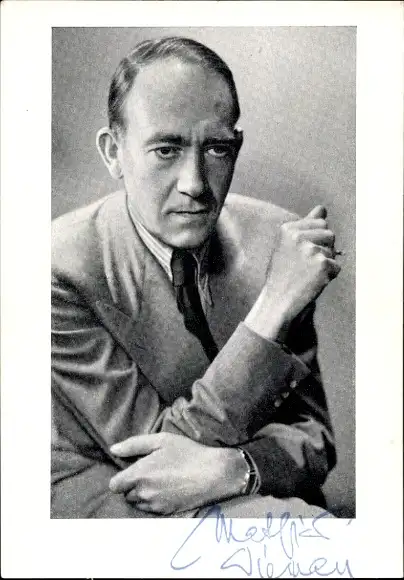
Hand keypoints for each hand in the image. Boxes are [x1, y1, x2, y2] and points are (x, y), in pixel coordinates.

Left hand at [109, 433, 246, 514]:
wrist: (213, 473)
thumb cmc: (187, 452)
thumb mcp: (161, 440)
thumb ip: (134, 445)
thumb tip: (113, 449)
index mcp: (139, 474)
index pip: (114, 485)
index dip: (120, 478)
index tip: (131, 471)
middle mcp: (143, 493)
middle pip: (126, 495)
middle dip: (132, 485)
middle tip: (149, 473)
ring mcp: (154, 505)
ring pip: (138, 503)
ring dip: (142, 495)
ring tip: (159, 482)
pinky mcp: (165, 513)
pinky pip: (150, 510)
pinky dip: (154, 502)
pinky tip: (167, 490)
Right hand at [245, 205, 340, 340]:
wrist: (278, 302)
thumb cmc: (284, 274)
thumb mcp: (289, 246)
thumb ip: (306, 226)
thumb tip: (322, 208)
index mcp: (288, 228)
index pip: (320, 222)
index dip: (316, 239)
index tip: (300, 254)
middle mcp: (298, 236)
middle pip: (330, 234)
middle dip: (324, 249)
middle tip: (305, 265)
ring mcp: (310, 250)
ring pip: (334, 251)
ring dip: (326, 263)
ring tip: (307, 274)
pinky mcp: (322, 265)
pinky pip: (337, 267)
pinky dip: (329, 276)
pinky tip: (313, 282)